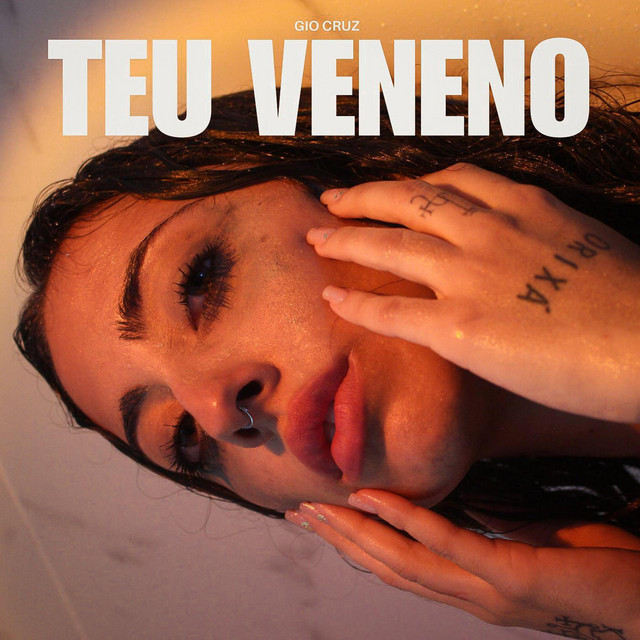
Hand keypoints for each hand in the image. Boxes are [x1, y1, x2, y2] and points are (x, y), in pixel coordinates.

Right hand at [286, 490, 639, 637]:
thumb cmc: (598, 573)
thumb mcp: (531, 547)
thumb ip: (490, 535)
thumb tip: (459, 511)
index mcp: (471, 589)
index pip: (400, 568)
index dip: (357, 547)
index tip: (323, 522)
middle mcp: (467, 597)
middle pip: (387, 569)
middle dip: (340, 541)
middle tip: (300, 514)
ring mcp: (485, 590)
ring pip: (402, 561)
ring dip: (356, 532)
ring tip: (320, 506)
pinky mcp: (509, 575)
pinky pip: (446, 543)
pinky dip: (404, 519)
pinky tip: (373, 496)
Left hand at [307, 164, 639, 422]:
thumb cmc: (633, 301)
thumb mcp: (586, 244)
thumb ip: (544, 237)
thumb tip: (526, 249)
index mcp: (524, 207)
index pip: (454, 182)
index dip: (413, 184)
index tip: (393, 189)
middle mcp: (488, 232)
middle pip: (407, 202)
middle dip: (363, 197)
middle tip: (332, 200)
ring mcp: (469, 276)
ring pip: (389, 246)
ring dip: (345, 239)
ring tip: (316, 238)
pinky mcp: (459, 327)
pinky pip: (393, 311)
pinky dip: (357, 304)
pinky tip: (331, 300)